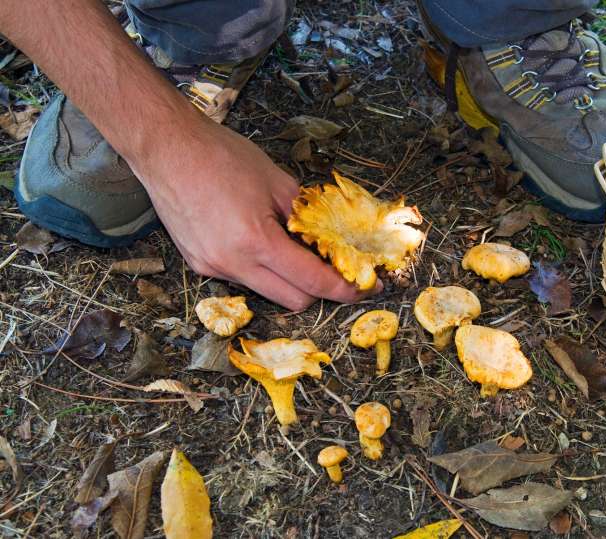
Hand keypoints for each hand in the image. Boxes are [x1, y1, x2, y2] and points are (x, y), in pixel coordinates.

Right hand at [131, 117, 379, 309]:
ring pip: (266, 291)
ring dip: (287, 279)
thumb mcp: (277, 180)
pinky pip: (242, 279)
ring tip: (291, 247)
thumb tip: (327, 239)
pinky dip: (259, 268)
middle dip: (318, 289)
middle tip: (332, 268)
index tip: (361, 289)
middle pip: (293, 300)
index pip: (311, 280)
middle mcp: (232, 264)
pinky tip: (256, 241)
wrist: (166, 148)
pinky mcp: (198, 265)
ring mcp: (212, 268)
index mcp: (256, 241)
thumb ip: (306, 216)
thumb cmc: (220, 155)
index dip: (342, 288)